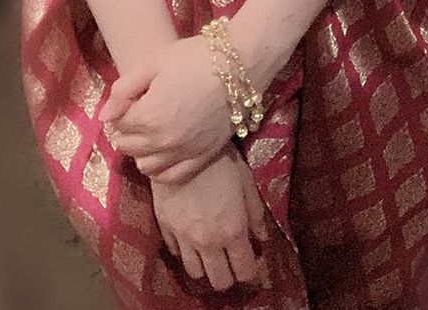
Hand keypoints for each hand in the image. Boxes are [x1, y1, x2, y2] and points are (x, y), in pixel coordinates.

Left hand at [99, 35, 235, 183]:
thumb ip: (124, 89)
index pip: (119, 124)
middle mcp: (164, 141)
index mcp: (149, 116)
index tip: (133, 97)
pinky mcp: (203, 157)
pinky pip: (172, 176)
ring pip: (147, 166)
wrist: (241, 64)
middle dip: (128, 130)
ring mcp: (185, 152)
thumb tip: (104, 116)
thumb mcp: (154, 62)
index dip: (122, 109)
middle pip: (129, 147)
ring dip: (142, 151)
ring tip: (151, 130)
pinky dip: (162, 169)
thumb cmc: (195, 56)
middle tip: (139, 111)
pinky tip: (165, 151)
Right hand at [150, 145, 269, 292]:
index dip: (251, 272)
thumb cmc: (220, 159)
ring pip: (195, 273)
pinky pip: (175, 253)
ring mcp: (184, 238)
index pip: (244, 270)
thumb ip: (256, 213)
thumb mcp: (246, 182)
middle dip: (228, 275)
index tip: (252, 263)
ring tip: (210, 252)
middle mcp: (208, 242)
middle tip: (230, 261)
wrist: (181, 146)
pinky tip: (190, 238)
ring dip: (205, 267)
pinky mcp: (165, 228)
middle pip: (219, 281)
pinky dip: (184, 251)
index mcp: (233, 230)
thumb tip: (262, 237)